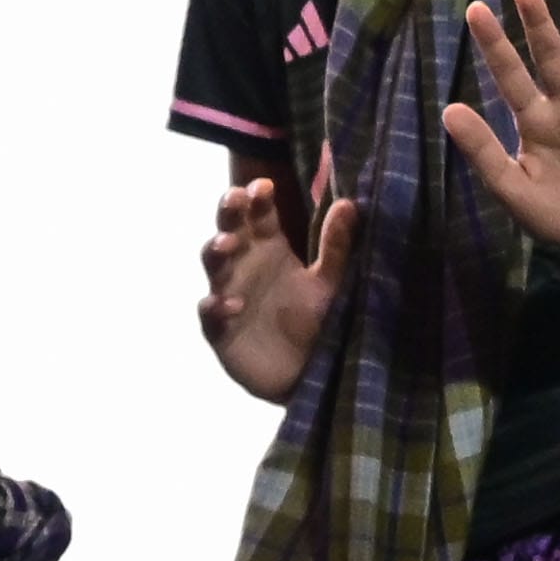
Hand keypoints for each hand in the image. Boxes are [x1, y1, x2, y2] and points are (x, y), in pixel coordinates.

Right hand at [195, 175, 359, 401]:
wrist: (311, 375)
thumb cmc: (318, 322)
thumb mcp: (331, 283)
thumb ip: (337, 246)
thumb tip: (348, 203)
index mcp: (270, 250)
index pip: (259, 216)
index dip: (256, 198)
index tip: (264, 185)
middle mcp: (245, 268)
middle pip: (230, 232)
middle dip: (228, 214)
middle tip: (234, 198)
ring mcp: (229, 297)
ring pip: (213, 268)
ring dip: (215, 252)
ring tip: (227, 245)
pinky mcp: (221, 331)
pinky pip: (211, 316)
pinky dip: (216, 308)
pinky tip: (231, 305)